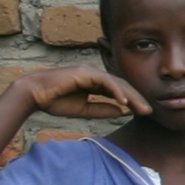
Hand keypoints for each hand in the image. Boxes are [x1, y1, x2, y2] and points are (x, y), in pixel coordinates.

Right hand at [9, 65, 146, 119]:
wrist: (34, 94)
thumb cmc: (55, 101)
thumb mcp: (83, 110)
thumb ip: (102, 109)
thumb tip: (122, 111)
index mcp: (94, 83)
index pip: (119, 91)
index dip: (132, 101)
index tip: (144, 112)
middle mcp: (94, 75)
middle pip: (121, 85)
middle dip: (137, 98)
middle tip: (149, 111)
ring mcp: (90, 72)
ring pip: (116, 83)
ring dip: (130, 95)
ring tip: (141, 108)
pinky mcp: (84, 72)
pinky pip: (104, 81)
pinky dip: (115, 91)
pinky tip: (124, 102)